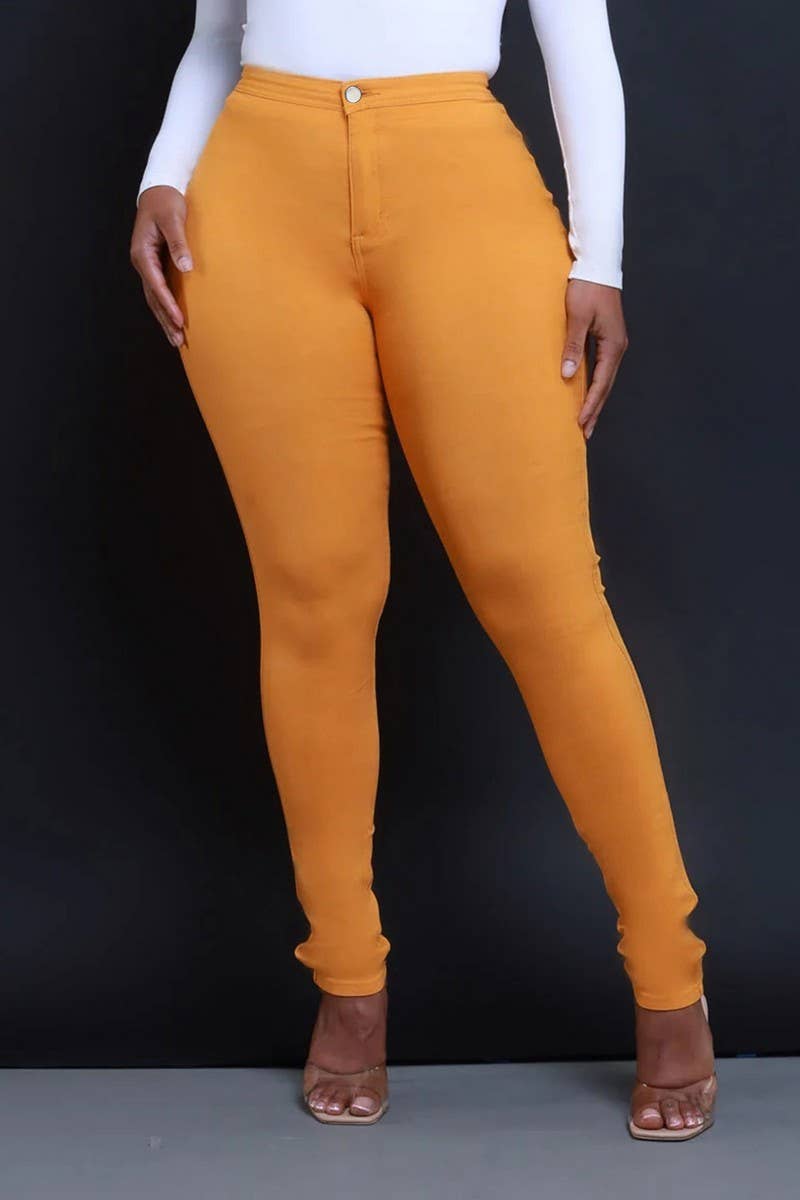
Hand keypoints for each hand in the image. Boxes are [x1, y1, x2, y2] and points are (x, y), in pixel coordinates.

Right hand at [129, 185, 192, 347]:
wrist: (158, 190)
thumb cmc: (167, 201)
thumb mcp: (174, 219)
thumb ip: (179, 243)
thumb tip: (186, 267)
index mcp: (143, 253)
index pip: (156, 285)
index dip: (168, 305)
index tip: (179, 321)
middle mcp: (142, 262)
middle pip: (152, 298)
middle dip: (164, 320)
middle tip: (177, 340)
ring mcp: (146, 264)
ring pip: (154, 297)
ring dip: (164, 318)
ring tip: (176, 339)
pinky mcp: (154, 264)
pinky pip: (158, 290)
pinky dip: (165, 307)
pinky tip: (173, 319)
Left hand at [560, 279, 628, 438]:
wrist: (598, 265)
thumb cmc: (587, 288)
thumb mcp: (577, 317)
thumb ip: (573, 346)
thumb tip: (569, 375)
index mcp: (613, 345)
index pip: (601, 383)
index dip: (590, 405)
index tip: (581, 424)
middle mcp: (617, 347)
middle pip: (606, 386)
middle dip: (595, 410)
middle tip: (585, 433)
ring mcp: (613, 343)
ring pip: (605, 379)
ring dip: (595, 400)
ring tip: (586, 420)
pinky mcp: (607, 338)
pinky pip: (601, 368)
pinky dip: (594, 384)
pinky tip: (586, 393)